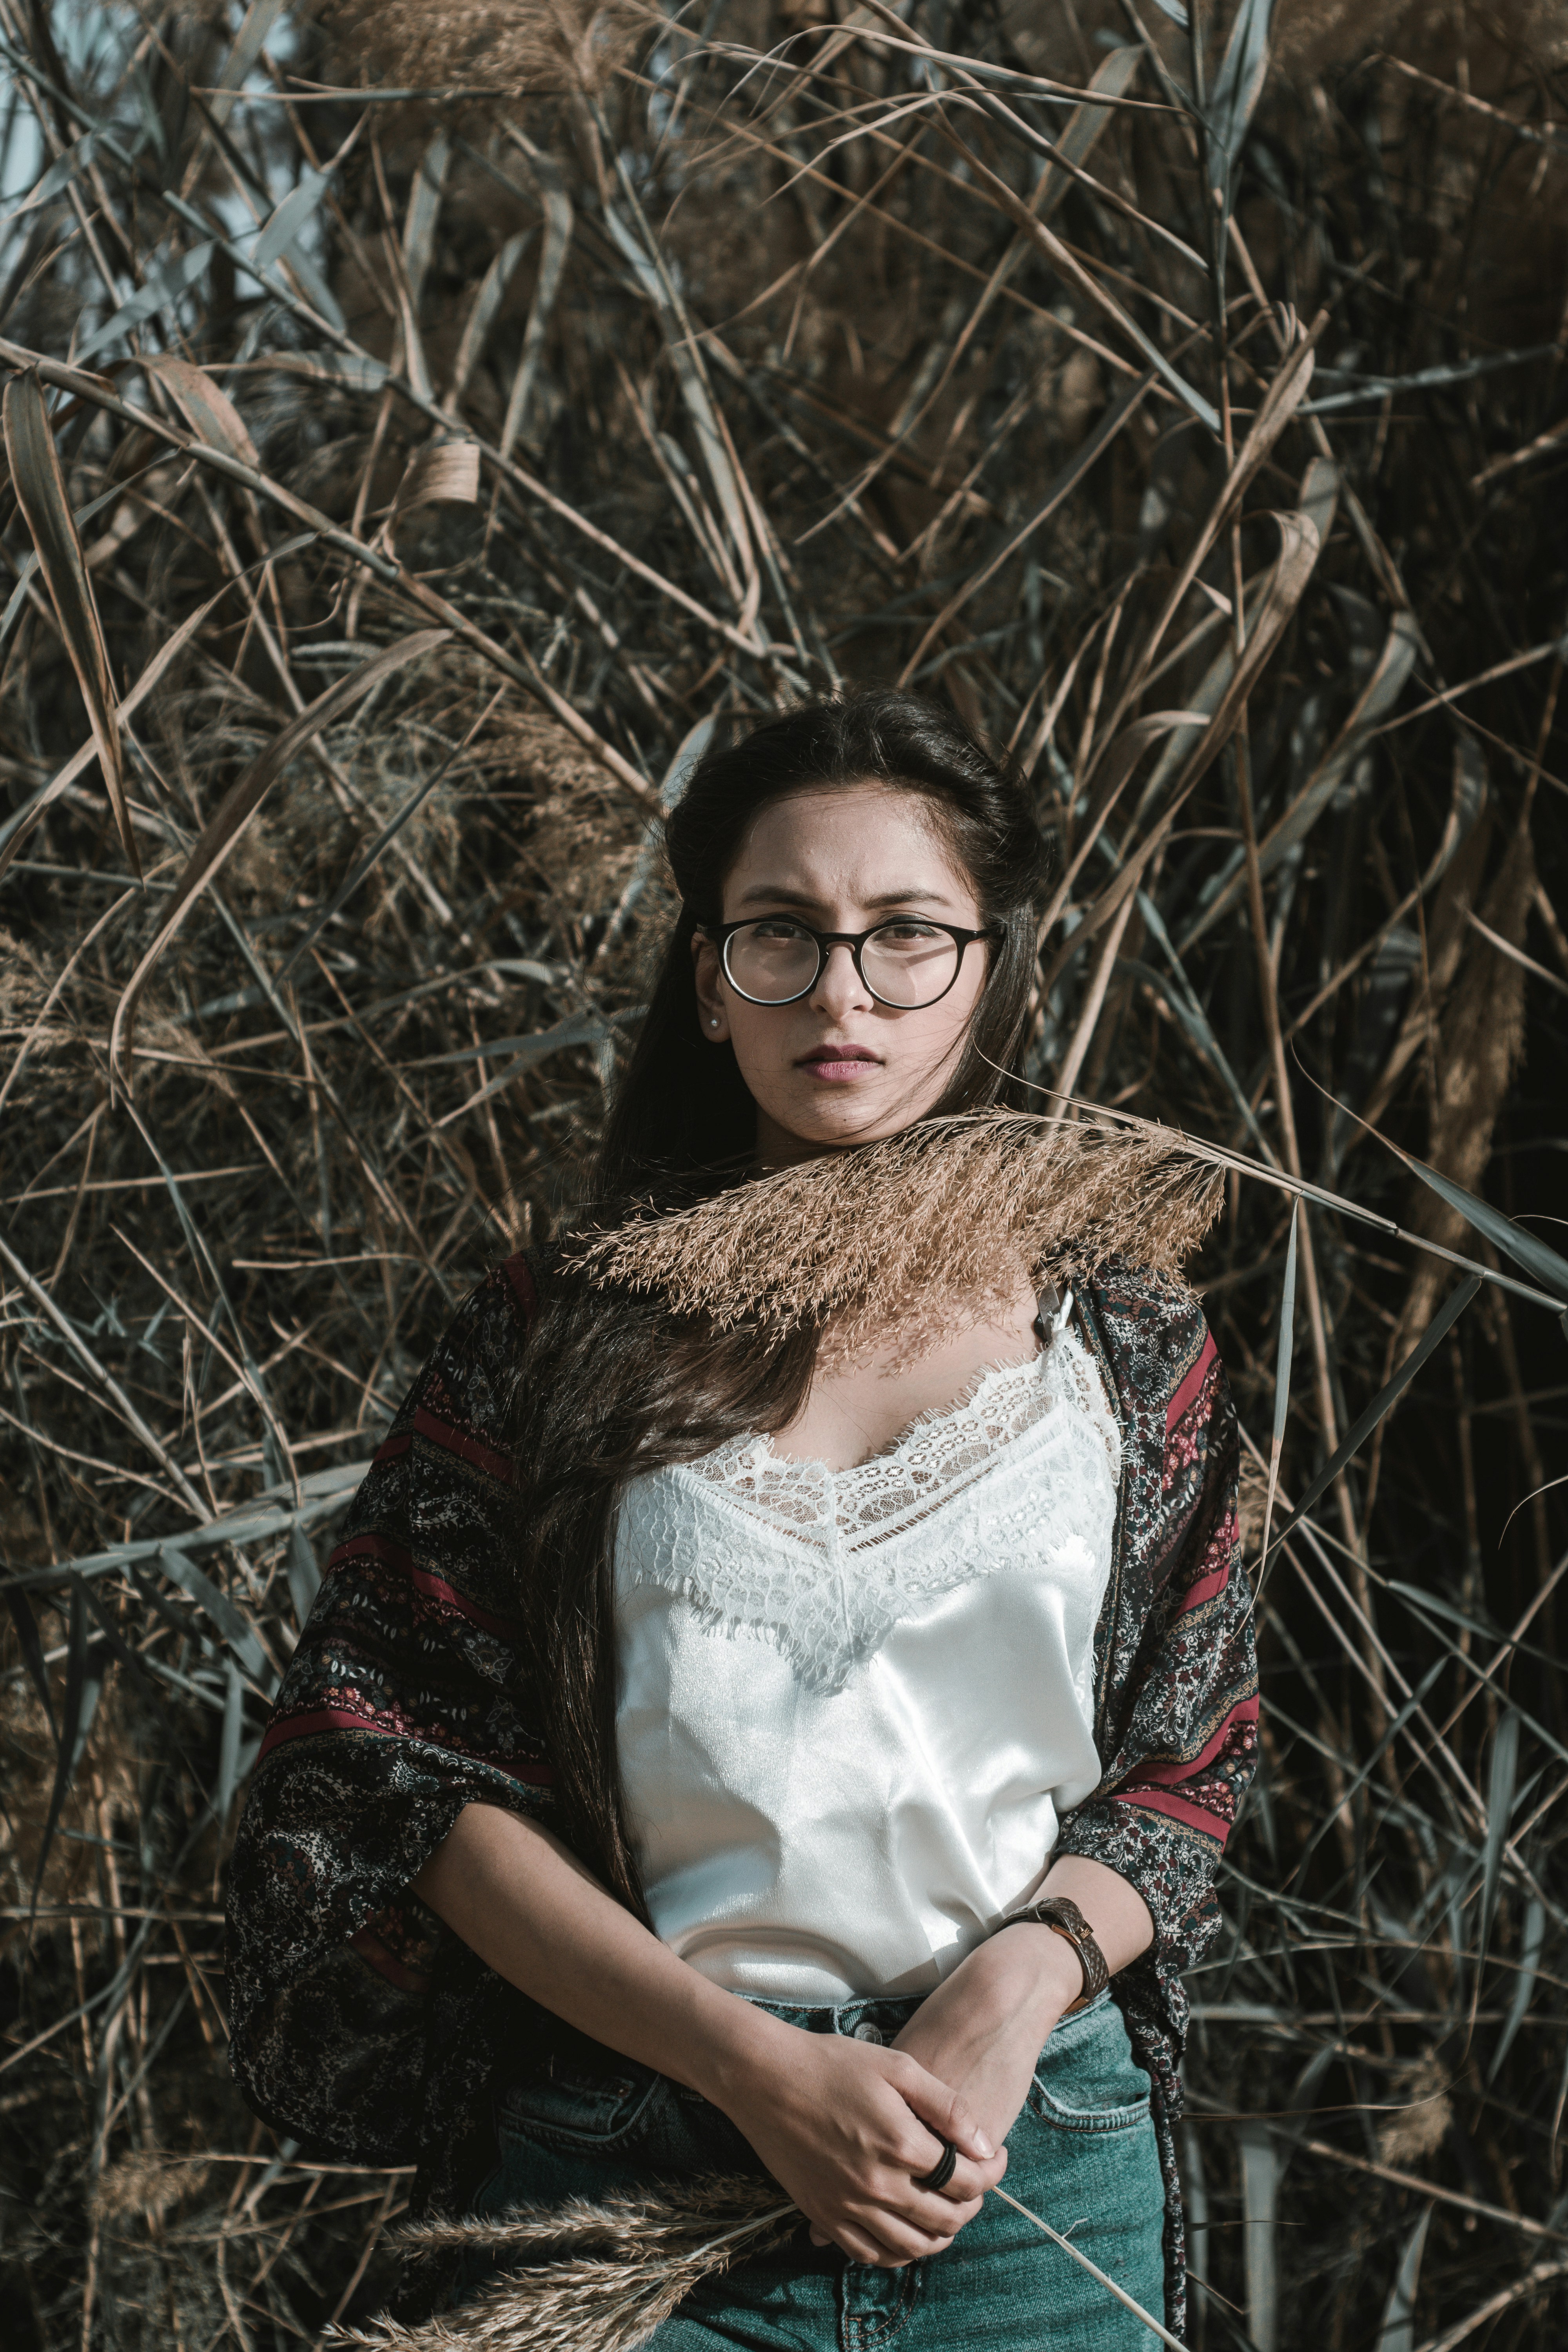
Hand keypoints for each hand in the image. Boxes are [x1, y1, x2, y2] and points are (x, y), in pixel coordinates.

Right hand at [794, 1926, 1078, 2253]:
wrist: (765, 2078)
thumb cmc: (833, 2063)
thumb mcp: (898, 2066)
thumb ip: (947, 2106)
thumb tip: (984, 2145)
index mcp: (900, 2143)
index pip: (966, 2180)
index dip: (992, 2172)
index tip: (997, 2157)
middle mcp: (877, 2184)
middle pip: (945, 2219)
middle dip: (972, 2204)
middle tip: (977, 2184)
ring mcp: (848, 2206)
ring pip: (912, 2247)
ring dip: (941, 2236)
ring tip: (948, 2211)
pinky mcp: (824, 2216)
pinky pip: (870, 2254)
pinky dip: (898, 2252)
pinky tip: (907, 2231)